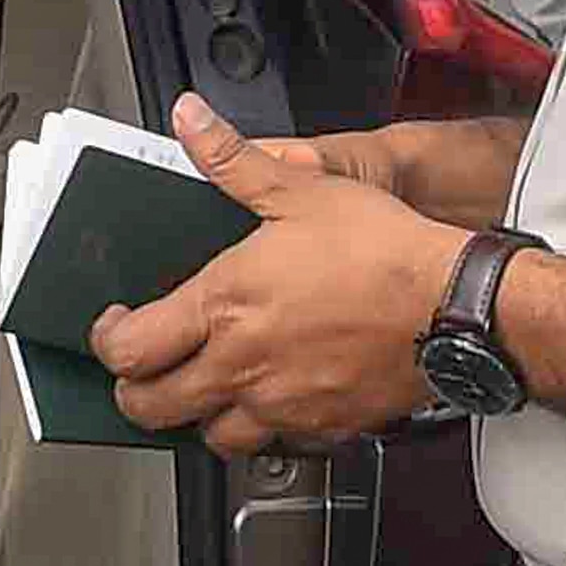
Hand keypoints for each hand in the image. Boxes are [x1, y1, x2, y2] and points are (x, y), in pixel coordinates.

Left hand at [90, 94, 467, 455]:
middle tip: (143, 374)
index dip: (108, 343)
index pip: (131, 349)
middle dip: (136, 395)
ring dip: (201, 417)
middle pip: (154, 409)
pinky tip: (277, 397)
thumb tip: (191, 121)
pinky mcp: (327, 427)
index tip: (114, 329)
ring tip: (208, 390)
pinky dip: (267, 428)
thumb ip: (233, 160)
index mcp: (226, 307)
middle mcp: (245, 366)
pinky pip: (279, 444)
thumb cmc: (384, 251)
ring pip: (214, 439)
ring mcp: (284, 404)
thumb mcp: (301, 190)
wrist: (456, 304)